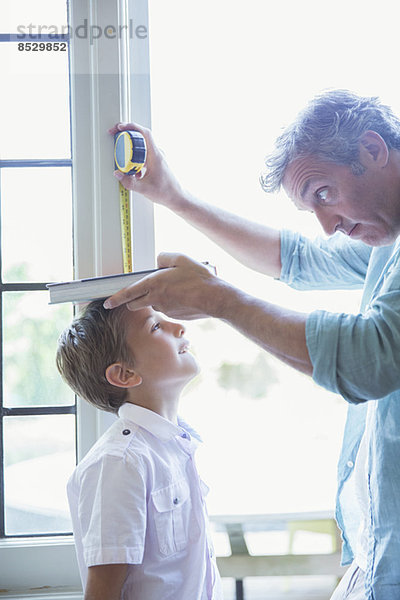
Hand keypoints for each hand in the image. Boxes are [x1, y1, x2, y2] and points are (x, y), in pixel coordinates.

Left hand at [104, 253, 223, 319]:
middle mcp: (156, 299)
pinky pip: (167, 307)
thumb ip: (164, 258)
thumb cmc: (199, 278)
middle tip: (139, 293)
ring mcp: (165, 309)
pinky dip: (170, 302)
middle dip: (133, 300)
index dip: (116, 299)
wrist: (215, 298)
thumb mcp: (180, 258)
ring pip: (153, 304)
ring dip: (156, 298)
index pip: (128, 293)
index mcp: (154, 284)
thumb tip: (158, 263)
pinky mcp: (174, 315)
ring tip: (175, 288)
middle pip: (135, 303)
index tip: (107, 303)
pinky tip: (184, 295)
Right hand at [109, 122, 182, 206]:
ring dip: (131, 151)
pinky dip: (136, 159)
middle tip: (116, 137)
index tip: (120, 127)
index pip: (144, 133)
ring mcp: (157, 157)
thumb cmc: (166, 192)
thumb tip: (118, 174)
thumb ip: (129, 182)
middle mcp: (157, 154)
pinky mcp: (156, 162)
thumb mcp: (144, 189)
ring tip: (124, 159)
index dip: (131, 126)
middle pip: (140, 137)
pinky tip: (134, 172)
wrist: (177, 197)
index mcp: (155, 155)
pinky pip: (144, 155)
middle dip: (126, 136)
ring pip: (141, 147)